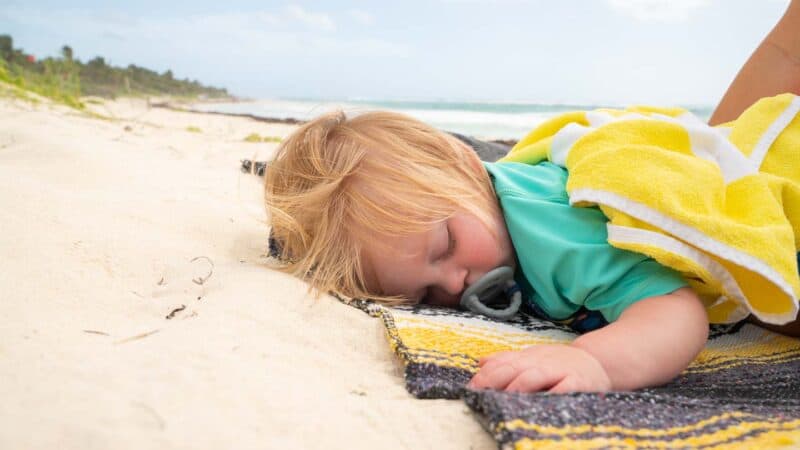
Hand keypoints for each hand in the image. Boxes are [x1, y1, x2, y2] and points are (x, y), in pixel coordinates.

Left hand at [467, 344, 611, 392]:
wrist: (597, 362)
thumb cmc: (559, 365)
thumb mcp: (533, 359)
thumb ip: (507, 360)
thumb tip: (480, 361)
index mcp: (529, 357)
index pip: (503, 363)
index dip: (487, 374)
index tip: (471, 387)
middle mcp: (542, 361)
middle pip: (515, 367)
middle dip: (496, 378)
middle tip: (481, 392)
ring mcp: (561, 370)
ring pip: (537, 375)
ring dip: (520, 385)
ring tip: (506, 396)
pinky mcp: (579, 382)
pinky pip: (565, 387)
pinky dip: (554, 393)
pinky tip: (543, 401)